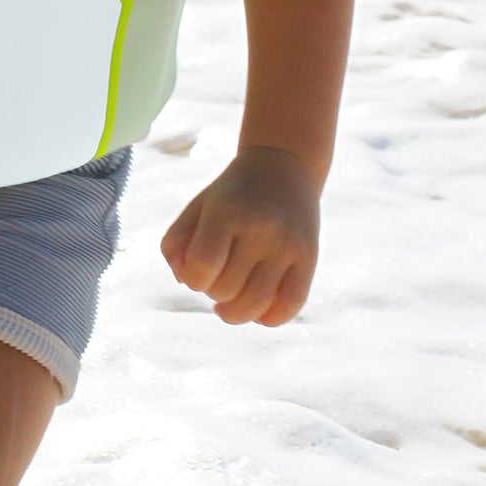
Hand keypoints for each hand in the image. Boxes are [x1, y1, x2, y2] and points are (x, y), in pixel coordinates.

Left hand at [161, 146, 318, 326]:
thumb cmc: (231, 195)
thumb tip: (184, 280)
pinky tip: (257, 314)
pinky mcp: (309, 257)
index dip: (193, 280)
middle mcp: (260, 228)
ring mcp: (288, 244)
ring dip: (236, 314)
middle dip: (213, 291)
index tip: (197, 270)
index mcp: (226, 212)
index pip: (201, 267)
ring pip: (257, 304)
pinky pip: (291, 304)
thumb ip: (176, 243)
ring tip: (227, 306)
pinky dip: (270, 319)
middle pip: (226, 289)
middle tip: (217, 277)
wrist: (284, 166)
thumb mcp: (197, 207)